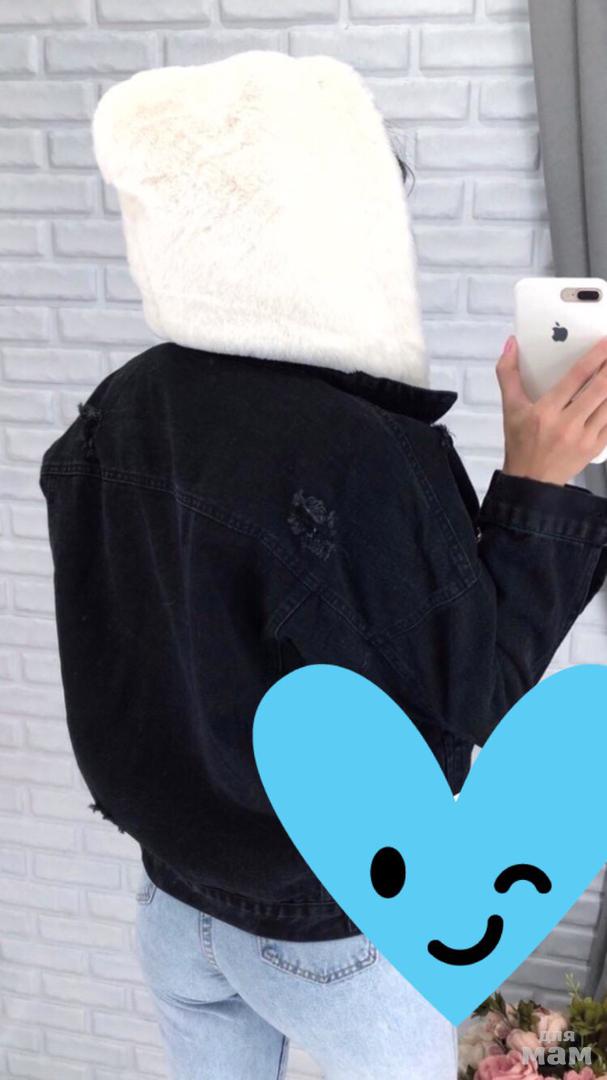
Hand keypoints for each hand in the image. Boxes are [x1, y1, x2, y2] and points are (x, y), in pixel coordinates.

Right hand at [496, 334, 606, 484]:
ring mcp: (584, 438)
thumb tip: (511, 344)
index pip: (576, 377)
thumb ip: (508, 374)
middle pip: (599, 389)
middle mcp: (567, 424)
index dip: (595, 357)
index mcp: (545, 411)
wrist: (531, 481)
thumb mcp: (510, 409)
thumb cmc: (521, 443)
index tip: (605, 343)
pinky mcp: (595, 448)